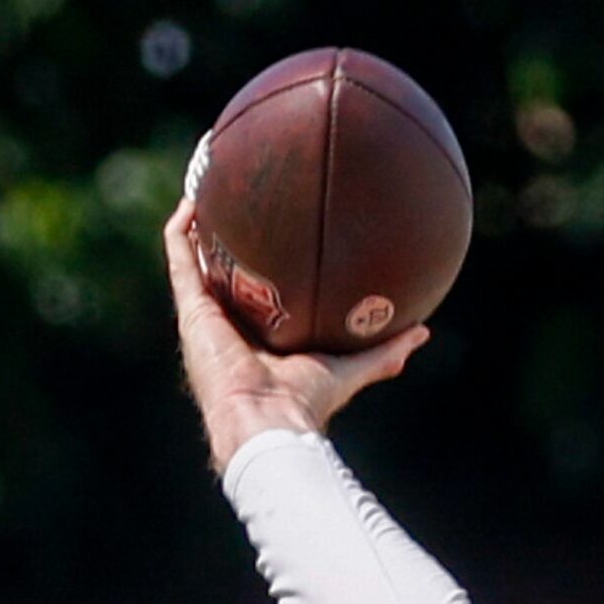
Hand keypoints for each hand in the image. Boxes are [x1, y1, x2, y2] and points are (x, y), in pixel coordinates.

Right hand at [165, 198, 426, 472]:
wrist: (268, 417)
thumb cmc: (305, 400)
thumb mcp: (350, 368)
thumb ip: (383, 352)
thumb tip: (423, 332)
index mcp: (258, 336)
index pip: (256, 295)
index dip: (260, 267)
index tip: (275, 236)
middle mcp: (228, 323)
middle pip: (222, 272)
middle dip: (225, 240)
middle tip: (239, 202)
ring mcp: (205, 315)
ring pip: (193, 260)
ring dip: (196, 225)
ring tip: (206, 187)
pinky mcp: (191, 309)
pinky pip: (181, 260)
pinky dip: (182, 231)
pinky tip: (193, 200)